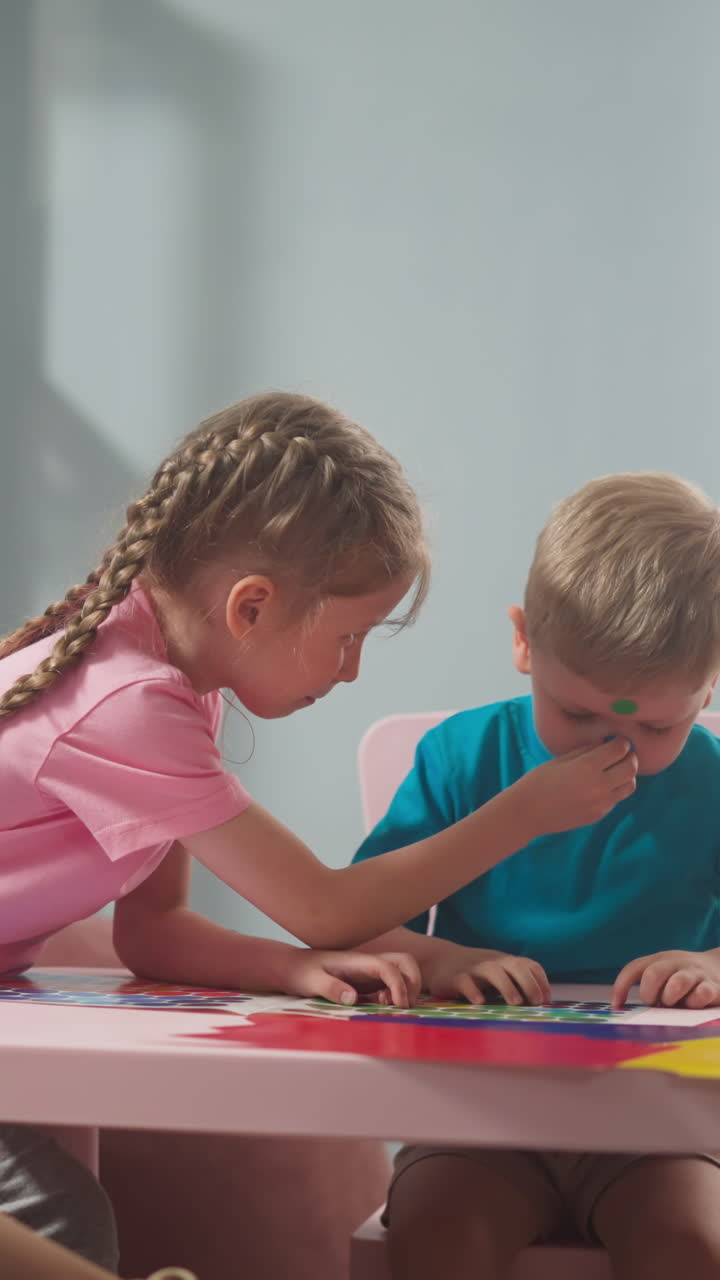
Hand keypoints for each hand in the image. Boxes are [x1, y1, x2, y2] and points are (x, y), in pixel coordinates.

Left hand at [283, 949, 421, 1006]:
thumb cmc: (302, 972)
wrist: (293, 968)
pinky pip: (390, 986)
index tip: (398, 1005)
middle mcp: (368, 965)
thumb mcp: (311, 982)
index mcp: (358, 961)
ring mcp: (369, 973)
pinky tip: (380, 1006)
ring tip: (390, 1008)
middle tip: (404, 1005)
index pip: (389, 967)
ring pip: (401, 974)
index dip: (399, 985)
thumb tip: (353, 998)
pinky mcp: (367, 983)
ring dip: (406, 990)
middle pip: (405, 963)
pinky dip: (395, 996)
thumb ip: (331, 988)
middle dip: (413, 981)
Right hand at [424, 947, 550, 1005]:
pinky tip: (479, 1002)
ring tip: (515, 1003)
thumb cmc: (476, 974)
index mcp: (506, 961)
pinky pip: (466, 982)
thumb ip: (516, 984)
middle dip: (529, 983)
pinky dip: (473, 991)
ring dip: (507, 986)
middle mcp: (493, 961)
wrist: (439, 960)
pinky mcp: (456, 977)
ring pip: (493, 971)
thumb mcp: (497, 973)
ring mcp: (474, 968)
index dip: (541, 981)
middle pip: (515, 966)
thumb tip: (540, 1006)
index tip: (546, 1000)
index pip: (530, 965)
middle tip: (537, 1002)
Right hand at [516, 737, 636, 836]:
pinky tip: (600, 784)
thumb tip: (606, 742)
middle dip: (630, 756)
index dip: (621, 741)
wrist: (527, 812)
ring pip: (629, 786)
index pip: (619, 749)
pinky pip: (616, 799)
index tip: (618, 739)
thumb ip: (586, 750)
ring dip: (626, 775)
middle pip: (631, 767)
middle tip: (623, 752)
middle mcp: (599, 786)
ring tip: (615, 769)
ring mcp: (601, 803)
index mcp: (587, 767)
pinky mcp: (598, 815)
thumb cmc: (538, 781)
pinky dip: (614, 789)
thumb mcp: (561, 759)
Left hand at [612, 949, 719, 1008]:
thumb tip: (628, 1010)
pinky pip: (702, 993)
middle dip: (649, 994)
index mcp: (660, 959)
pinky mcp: (713, 985)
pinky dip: (695, 1002)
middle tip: (655, 1003)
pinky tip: (695, 1005)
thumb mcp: (666, 975)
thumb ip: (650, 986)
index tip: (616, 1005)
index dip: (621, 986)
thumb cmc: (685, 977)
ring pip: (677, 983)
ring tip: (676, 1004)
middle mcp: (676, 962)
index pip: (634, 968)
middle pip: (653, 974)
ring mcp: (695, 973)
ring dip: (671, 999)